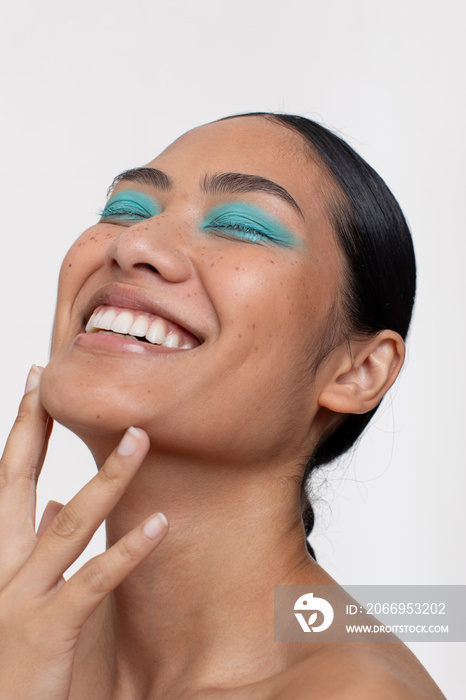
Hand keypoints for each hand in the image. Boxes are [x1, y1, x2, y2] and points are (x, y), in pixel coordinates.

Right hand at [0, 365, 168, 699]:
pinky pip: (93, 582)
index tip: (33, 386)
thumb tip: (54, 501)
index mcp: (0, 556)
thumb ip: (36, 547)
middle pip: (15, 484)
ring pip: (67, 523)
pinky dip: (128, 550)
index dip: (21, 431)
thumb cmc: (13, 662)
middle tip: (51, 381)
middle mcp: (3, 568)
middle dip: (33, 430)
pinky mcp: (47, 632)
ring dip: (107, 476)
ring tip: (139, 438)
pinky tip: (159, 522)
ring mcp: (21, 599)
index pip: (9, 480)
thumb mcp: (22, 594)